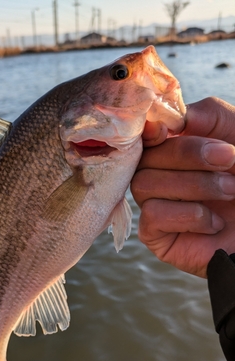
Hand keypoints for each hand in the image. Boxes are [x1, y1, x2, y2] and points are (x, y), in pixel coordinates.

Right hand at [131, 97, 234, 277]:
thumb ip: (212, 115)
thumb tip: (177, 116)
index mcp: (177, 151)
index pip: (144, 136)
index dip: (148, 131)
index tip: (164, 130)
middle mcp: (162, 176)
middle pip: (144, 157)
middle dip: (187, 154)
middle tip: (229, 159)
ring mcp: (157, 206)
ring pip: (143, 184)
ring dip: (194, 185)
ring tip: (230, 191)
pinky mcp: (157, 236)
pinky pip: (152, 216)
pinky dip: (189, 216)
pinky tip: (215, 223)